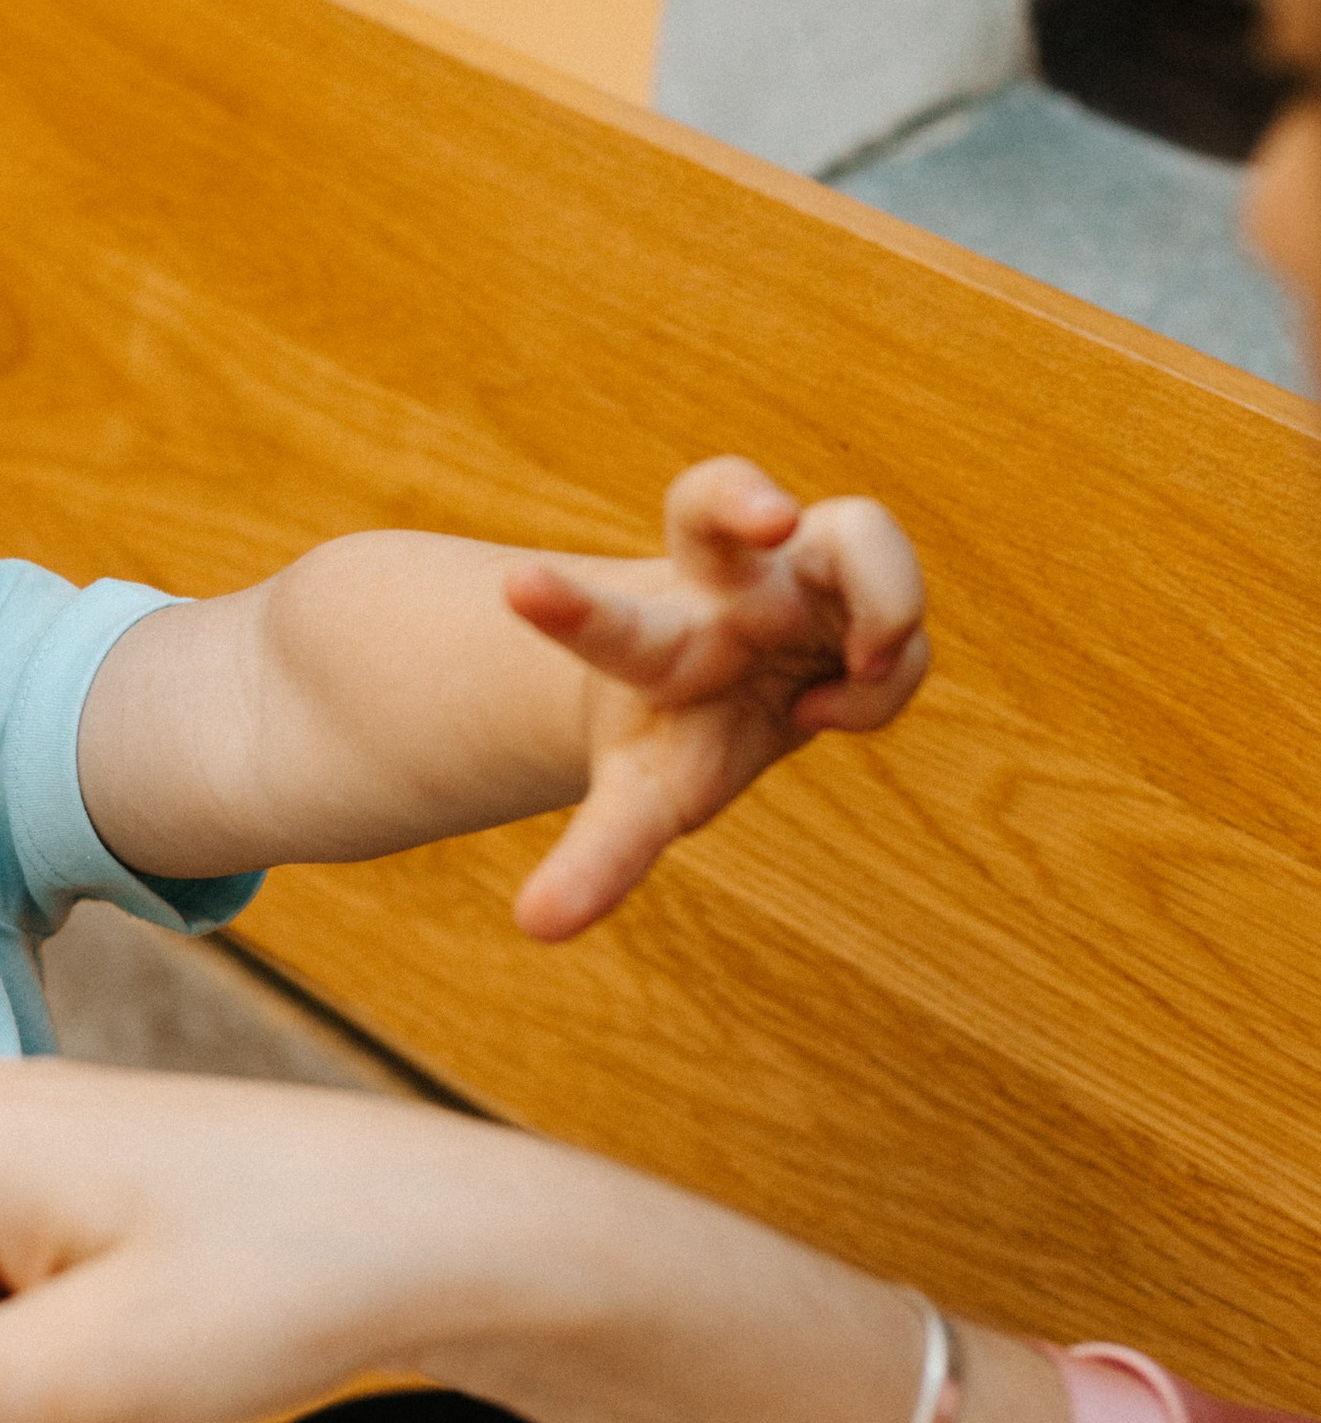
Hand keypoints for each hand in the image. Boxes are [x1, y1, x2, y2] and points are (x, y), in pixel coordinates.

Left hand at [502, 457, 927, 940]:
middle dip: (737, 495)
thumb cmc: (679, 732)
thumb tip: (534, 927)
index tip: (518, 588)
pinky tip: (832, 709)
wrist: (732, 672)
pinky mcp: (868, 580)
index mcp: (649, 632)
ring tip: (864, 666)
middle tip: (770, 520)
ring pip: (857, 534)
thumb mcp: (641, 798)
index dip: (567, 610)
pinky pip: (905, 636)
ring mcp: (802, 569)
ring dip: (886, 599)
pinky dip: (883, 688)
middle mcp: (724, 582)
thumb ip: (598, 858)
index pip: (608, 623)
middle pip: (711, 498)